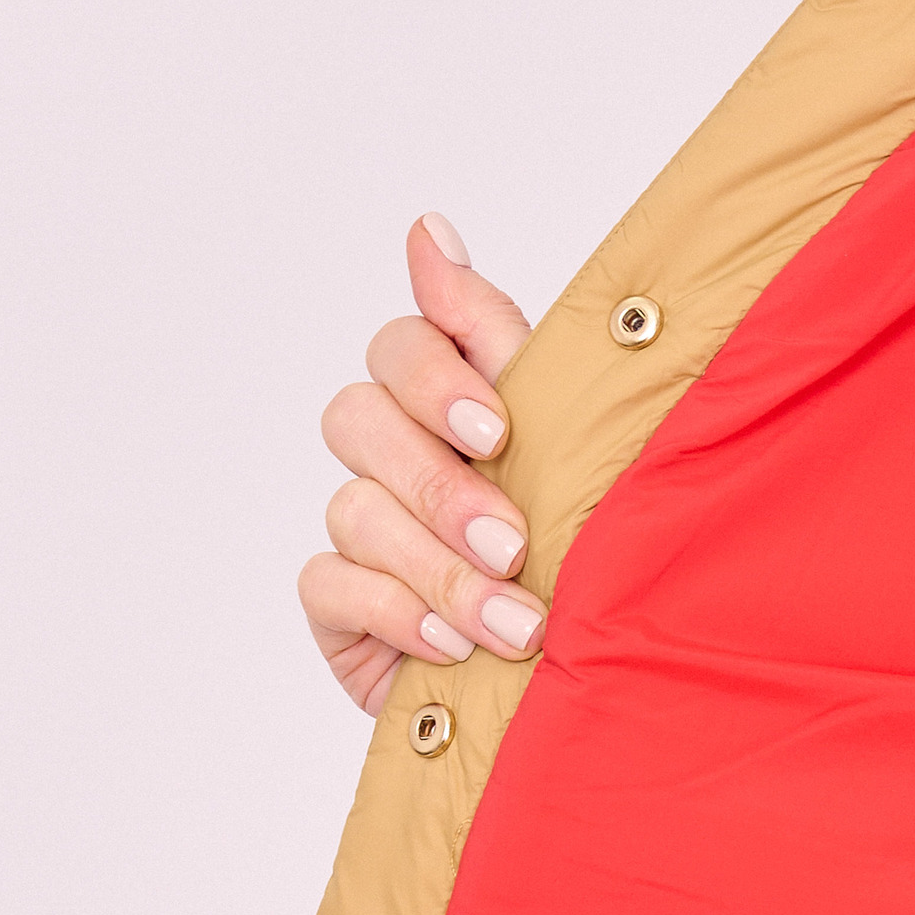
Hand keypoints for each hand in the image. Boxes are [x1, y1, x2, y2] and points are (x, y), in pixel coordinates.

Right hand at [301, 214, 538, 714]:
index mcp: (455, 401)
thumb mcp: (569, 446)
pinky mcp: (339, 604)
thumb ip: (498, 340)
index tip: (498, 431)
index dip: (439, 377)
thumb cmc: (582, 556)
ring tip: (515, 626)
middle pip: (360, 417)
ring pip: (356, 509)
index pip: (407, 344)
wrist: (577, 687)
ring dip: (439, 569)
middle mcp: (396, 451)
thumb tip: (428, 227)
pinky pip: (332, 583)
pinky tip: (451, 647)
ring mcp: (363, 528)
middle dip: (440, 486)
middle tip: (512, 545)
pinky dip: (396, 612)